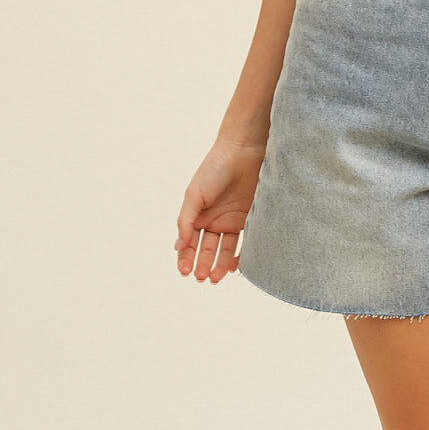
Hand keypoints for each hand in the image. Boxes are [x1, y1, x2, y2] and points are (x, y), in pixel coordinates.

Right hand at [175, 138, 267, 283]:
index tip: (185, 272)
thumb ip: (186, 220)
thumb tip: (178, 246)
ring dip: (219, 265)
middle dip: (203, 265)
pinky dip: (238, 256)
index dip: (186, 258)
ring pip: (224, 250)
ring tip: (216, 277)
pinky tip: (233, 266)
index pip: (189, 243)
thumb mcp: (194, 194)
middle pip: (206, 250)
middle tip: (202, 278)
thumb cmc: (214, 168)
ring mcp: (232, 221)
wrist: (244, 152)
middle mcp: (214, 221)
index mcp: (197, 215)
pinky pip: (244, 243)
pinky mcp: (250, 219)